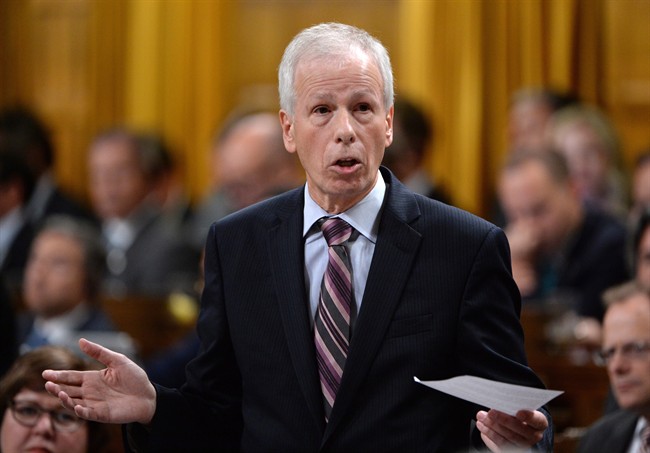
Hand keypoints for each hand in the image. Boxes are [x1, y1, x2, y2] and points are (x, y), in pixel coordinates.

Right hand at [42, 338, 156, 424]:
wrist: (148, 395)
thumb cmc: (134, 377)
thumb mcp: (117, 360)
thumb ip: (99, 352)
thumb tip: (81, 340)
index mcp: (92, 379)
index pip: (71, 377)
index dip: (58, 375)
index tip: (45, 374)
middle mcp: (90, 392)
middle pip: (68, 391)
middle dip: (56, 388)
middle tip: (48, 384)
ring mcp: (95, 404)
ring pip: (74, 403)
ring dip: (65, 400)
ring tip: (60, 393)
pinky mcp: (102, 415)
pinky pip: (88, 414)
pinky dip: (81, 411)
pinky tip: (77, 407)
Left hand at [476, 409, 547, 451]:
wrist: (519, 427)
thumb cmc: (518, 413)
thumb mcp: (519, 407)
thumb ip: (512, 405)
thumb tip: (499, 401)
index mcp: (539, 423)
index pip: (537, 420)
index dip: (528, 417)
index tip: (518, 413)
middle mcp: (534, 436)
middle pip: (519, 429)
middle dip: (503, 420)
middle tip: (490, 413)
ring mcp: (523, 445)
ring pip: (508, 438)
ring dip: (492, 427)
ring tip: (481, 417)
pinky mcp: (512, 450)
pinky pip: (500, 445)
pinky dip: (489, 435)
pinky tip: (482, 427)